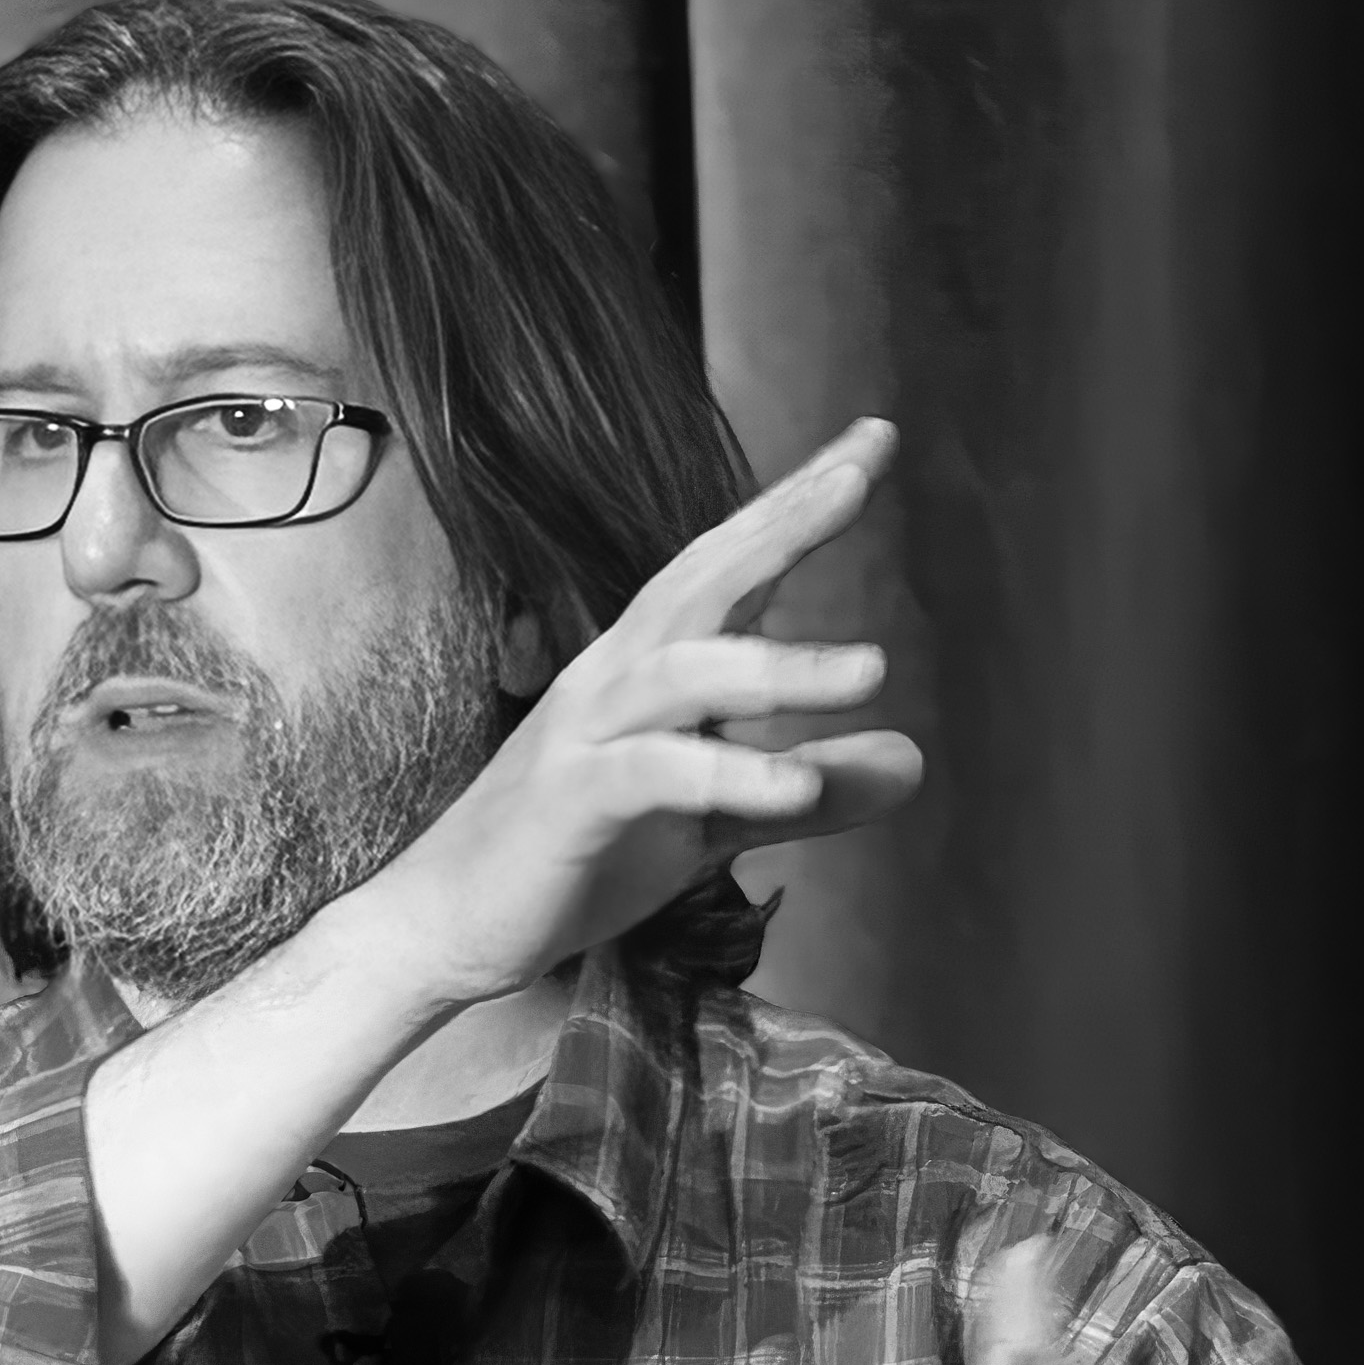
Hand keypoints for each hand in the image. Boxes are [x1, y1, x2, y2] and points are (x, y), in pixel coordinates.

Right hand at [340, 414, 925, 1014]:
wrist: (448, 924)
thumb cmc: (574, 856)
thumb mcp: (712, 823)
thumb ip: (807, 788)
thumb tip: (915, 762)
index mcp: (648, 668)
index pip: (727, 568)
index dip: (794, 504)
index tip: (870, 440)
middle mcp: (614, 679)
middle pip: (701, 580)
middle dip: (780, 523)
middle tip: (860, 470)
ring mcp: (586, 735)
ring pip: (683, 673)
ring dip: (778, 666)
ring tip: (872, 669)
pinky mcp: (568, 802)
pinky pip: (653, 775)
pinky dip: (726, 776)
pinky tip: (797, 788)